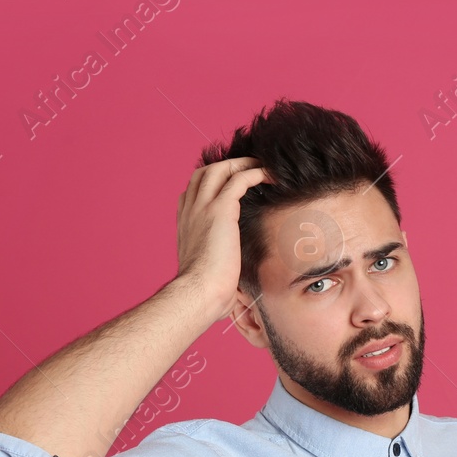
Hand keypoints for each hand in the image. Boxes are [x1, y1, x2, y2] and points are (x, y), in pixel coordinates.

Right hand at [174, 157, 272, 317]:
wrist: (198, 293)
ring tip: (262, 165)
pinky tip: (270, 175)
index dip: (213, 183)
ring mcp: (202, 207)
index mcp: (185, 223)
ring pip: (220, 169)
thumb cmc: (205, 290)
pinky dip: (255, 172)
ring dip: (242, 164)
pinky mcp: (220, 210)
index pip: (194, 191)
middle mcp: (190, 210)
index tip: (231, 184)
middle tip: (250, 167)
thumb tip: (234, 278)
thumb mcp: (207, 270)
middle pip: (205, 173)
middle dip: (228, 166)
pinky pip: (239, 179)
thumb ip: (217, 261)